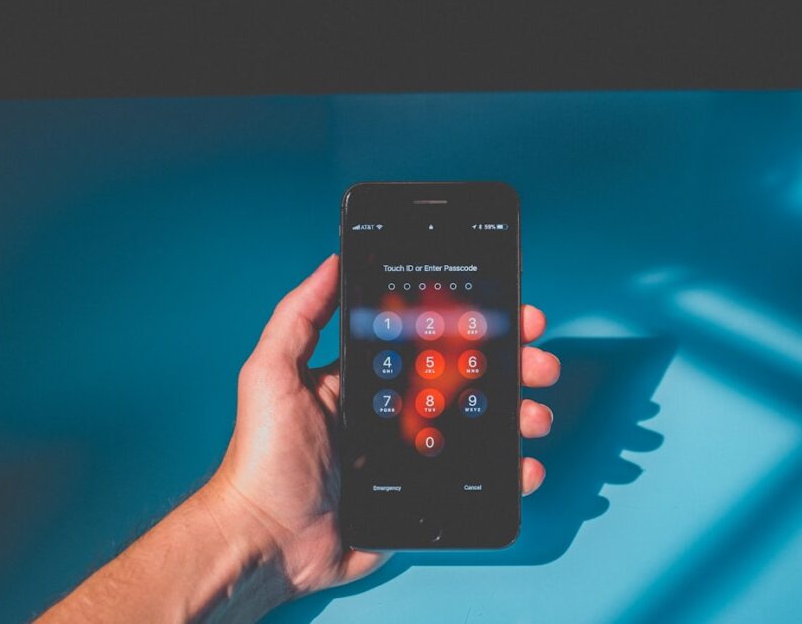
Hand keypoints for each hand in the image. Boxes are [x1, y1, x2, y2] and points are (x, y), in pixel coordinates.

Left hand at [205, 254, 559, 597]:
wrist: (268, 539)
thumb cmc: (263, 457)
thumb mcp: (273, 373)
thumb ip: (300, 315)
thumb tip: (332, 262)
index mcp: (368, 377)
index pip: (429, 340)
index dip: (469, 324)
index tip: (505, 312)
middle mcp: (395, 409)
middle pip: (466, 378)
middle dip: (511, 365)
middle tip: (537, 363)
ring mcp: (413, 453)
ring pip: (481, 425)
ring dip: (518, 415)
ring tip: (535, 414)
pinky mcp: (423, 494)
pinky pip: (476, 480)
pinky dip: (510, 473)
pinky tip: (525, 465)